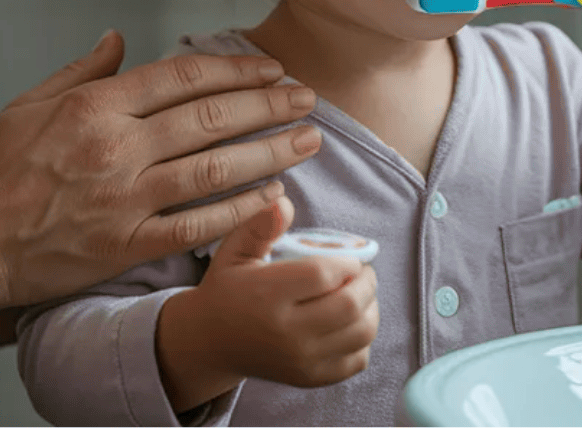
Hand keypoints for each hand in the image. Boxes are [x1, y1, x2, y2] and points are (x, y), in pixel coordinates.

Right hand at [0, 30, 322, 309]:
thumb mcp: (28, 104)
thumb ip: (83, 70)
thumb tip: (120, 37)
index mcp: (95, 106)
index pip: (184, 77)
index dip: (236, 69)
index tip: (271, 68)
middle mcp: (116, 148)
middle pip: (212, 118)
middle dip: (269, 104)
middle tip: (308, 97)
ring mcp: (124, 199)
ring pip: (215, 168)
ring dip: (269, 152)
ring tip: (307, 140)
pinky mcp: (126, 246)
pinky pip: (196, 225)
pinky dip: (239, 209)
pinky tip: (272, 196)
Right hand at [157, 197, 378, 408]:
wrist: (210, 342)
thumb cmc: (227, 289)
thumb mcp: (234, 251)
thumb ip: (260, 225)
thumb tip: (285, 202)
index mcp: (267, 296)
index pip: (325, 274)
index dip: (348, 261)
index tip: (349, 256)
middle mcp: (286, 332)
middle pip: (350, 305)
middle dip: (367, 282)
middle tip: (362, 272)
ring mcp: (301, 360)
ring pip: (361, 333)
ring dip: (371, 308)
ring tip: (359, 294)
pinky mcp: (310, 378)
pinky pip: (357, 360)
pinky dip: (363, 339)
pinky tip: (350, 323)